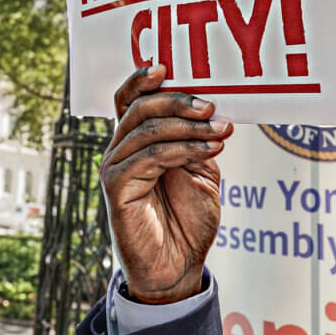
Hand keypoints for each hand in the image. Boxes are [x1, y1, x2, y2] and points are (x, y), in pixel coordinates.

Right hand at [100, 65, 232, 303]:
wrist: (177, 268)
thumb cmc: (187, 221)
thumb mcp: (200, 171)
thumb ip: (196, 140)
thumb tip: (211, 108)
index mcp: (137, 141)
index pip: (129, 99)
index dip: (141, 79)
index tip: (168, 65)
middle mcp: (121, 150)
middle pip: (138, 107)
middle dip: (177, 100)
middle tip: (211, 105)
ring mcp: (116, 168)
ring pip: (147, 129)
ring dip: (188, 125)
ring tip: (219, 131)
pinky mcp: (117, 188)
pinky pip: (149, 156)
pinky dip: (181, 148)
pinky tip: (208, 151)